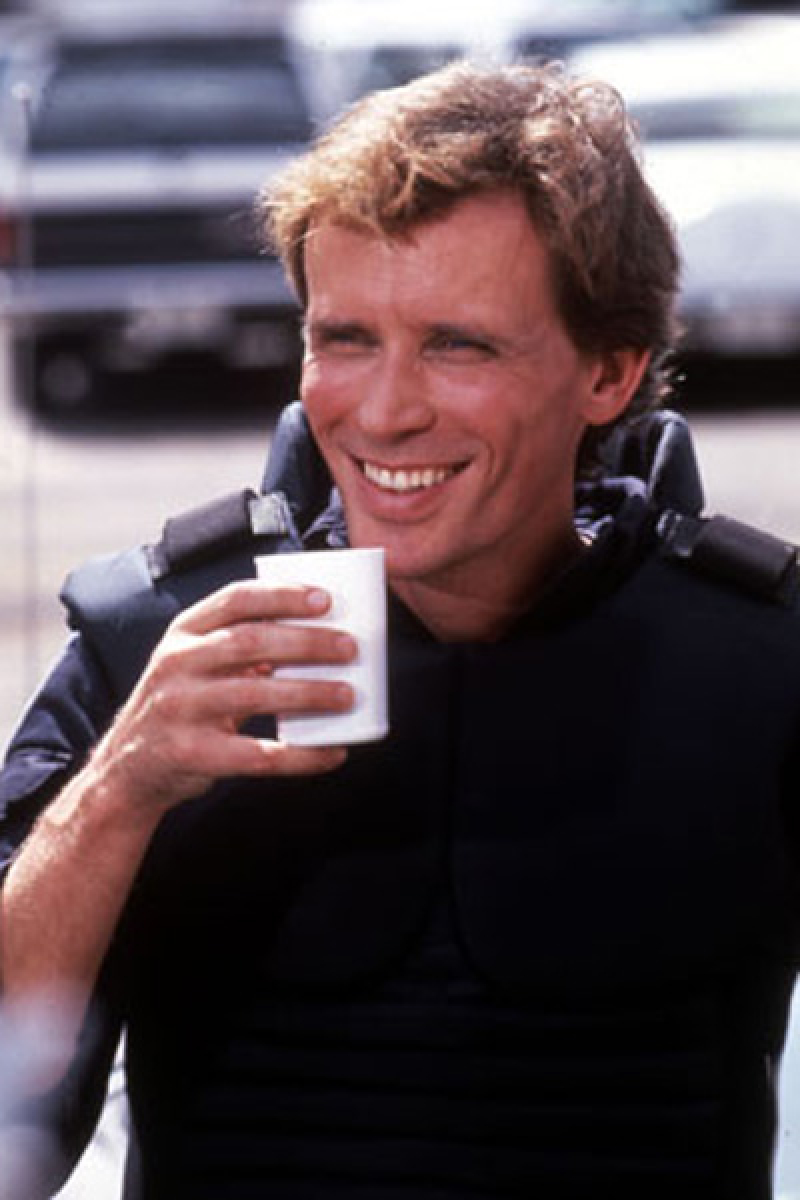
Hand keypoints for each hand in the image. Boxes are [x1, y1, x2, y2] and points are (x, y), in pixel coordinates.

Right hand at [89, 580, 355, 816]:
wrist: (127, 770)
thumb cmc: (180, 707)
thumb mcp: (195, 664)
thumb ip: (240, 647)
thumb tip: (317, 638)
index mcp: (183, 633)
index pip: (236, 599)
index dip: (283, 596)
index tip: (325, 600)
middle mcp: (177, 664)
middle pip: (251, 641)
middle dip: (307, 642)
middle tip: (350, 648)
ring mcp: (180, 709)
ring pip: (255, 694)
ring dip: (310, 693)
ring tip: (347, 695)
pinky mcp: (191, 754)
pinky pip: (257, 755)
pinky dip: (301, 755)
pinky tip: (331, 752)